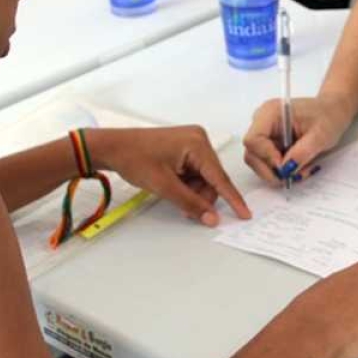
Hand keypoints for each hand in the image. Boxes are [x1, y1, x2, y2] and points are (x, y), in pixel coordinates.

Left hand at [88, 126, 251, 226]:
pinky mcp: (185, 146)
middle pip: (212, 179)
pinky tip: (173, 185)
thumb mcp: (164, 186)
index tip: (245, 214)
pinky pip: (195, 171)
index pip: (220, 177)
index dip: (233, 198)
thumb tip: (211, 218)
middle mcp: (199, 139)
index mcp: (197, 143)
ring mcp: (192, 141)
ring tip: (172, 193)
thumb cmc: (135, 159)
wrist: (112, 147)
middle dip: (200, 196)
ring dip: (192, 191)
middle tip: (185, 209)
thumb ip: (190, 203)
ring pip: (204, 177)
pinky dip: (187, 184)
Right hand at [243, 94, 353, 184]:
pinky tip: (298, 167)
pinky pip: (267, 163)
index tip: (286, 168)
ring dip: (278, 174)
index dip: (267, 158)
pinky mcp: (269, 143)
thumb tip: (286, 169)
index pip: (253, 140)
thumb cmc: (328, 116)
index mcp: (270, 112)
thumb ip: (302, 152)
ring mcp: (264, 134)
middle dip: (272, 171)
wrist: (332, 111)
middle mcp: (262, 122)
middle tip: (295, 176)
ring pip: (258, 162)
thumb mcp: (321, 136)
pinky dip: (281, 171)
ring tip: (301, 171)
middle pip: (252, 154)